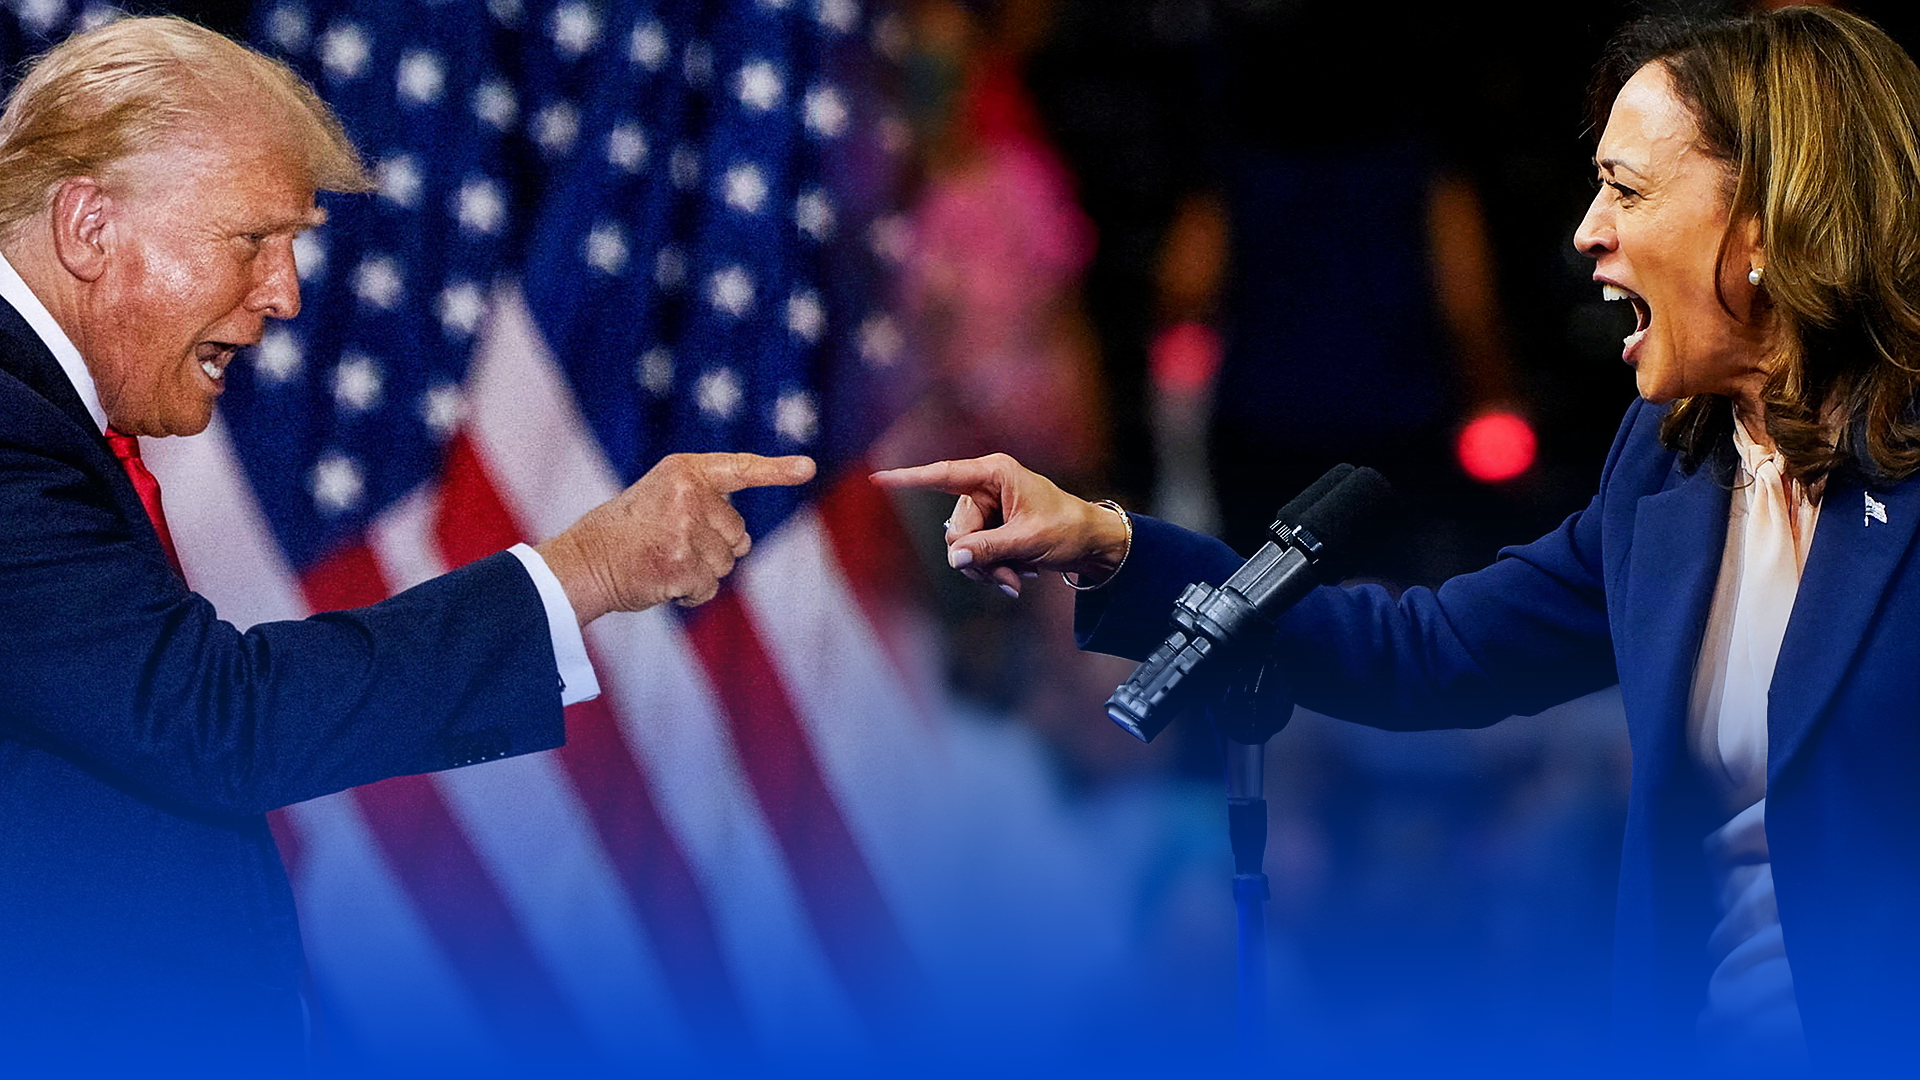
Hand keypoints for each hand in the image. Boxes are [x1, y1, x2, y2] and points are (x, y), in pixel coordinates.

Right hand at [537, 452, 814, 623]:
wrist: (582, 562)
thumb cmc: (622, 532)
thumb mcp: (661, 498)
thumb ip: (701, 505)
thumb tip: (743, 541)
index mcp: (685, 470)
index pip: (741, 468)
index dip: (777, 470)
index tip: (807, 468)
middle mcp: (690, 495)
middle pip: (738, 533)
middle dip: (714, 546)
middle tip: (671, 544)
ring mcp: (688, 530)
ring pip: (726, 563)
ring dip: (701, 572)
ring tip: (663, 562)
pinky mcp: (684, 565)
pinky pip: (709, 588)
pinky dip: (691, 594)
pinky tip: (663, 583)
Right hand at [870, 453, 1127, 596]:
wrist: (1091, 544)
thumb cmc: (1067, 530)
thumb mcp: (1028, 541)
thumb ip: (988, 548)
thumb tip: (954, 557)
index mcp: (995, 474)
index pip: (942, 476)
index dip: (908, 479)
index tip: (876, 479)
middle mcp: (985, 487)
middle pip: (956, 529)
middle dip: (978, 559)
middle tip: (1008, 578)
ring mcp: (986, 510)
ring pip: (962, 548)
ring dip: (987, 570)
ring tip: (1016, 579)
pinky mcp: (989, 529)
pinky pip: (972, 555)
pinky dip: (991, 571)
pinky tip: (1016, 578)